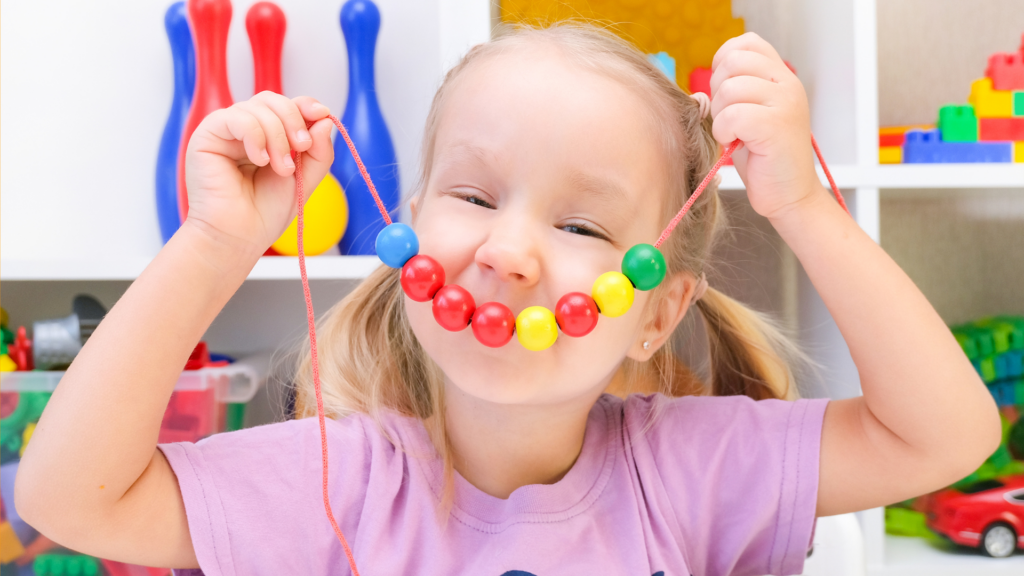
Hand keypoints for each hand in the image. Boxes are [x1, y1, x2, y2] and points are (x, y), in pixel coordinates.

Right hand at [182, 92, 334, 254]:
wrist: (240, 236)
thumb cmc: (266, 212)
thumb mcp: (305, 178)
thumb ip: (319, 150)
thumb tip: (325, 117)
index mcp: (268, 137)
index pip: (287, 106)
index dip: (305, 105)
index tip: (322, 114)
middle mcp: (246, 130)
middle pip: (273, 100)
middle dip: (294, 120)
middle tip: (303, 147)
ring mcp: (226, 131)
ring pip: (257, 107)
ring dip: (277, 137)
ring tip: (281, 168)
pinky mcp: (207, 135)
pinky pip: (236, 117)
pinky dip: (255, 135)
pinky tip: (260, 159)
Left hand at [708, 33, 818, 219]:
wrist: (788, 195)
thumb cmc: (763, 157)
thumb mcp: (751, 111)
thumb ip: (739, 86)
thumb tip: (710, 77)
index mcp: (782, 76)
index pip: (746, 43)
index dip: (724, 63)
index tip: (727, 94)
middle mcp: (788, 83)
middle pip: (732, 63)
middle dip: (719, 93)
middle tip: (731, 120)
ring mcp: (786, 103)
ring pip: (730, 89)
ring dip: (721, 116)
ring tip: (736, 135)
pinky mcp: (777, 126)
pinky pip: (733, 115)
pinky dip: (725, 132)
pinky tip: (737, 143)